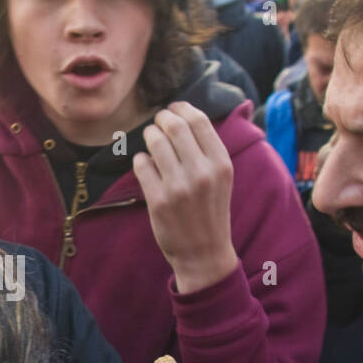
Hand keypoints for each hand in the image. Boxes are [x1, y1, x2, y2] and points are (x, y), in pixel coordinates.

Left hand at [132, 102, 238, 294]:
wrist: (204, 253)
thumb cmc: (211, 211)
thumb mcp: (221, 178)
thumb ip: (208, 150)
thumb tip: (183, 116)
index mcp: (221, 164)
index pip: (198, 121)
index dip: (181, 108)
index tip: (173, 109)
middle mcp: (202, 173)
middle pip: (174, 127)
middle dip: (161, 119)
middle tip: (157, 123)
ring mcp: (179, 187)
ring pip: (155, 143)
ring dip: (149, 136)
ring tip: (150, 140)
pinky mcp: (158, 201)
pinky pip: (142, 165)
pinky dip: (141, 160)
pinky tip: (146, 165)